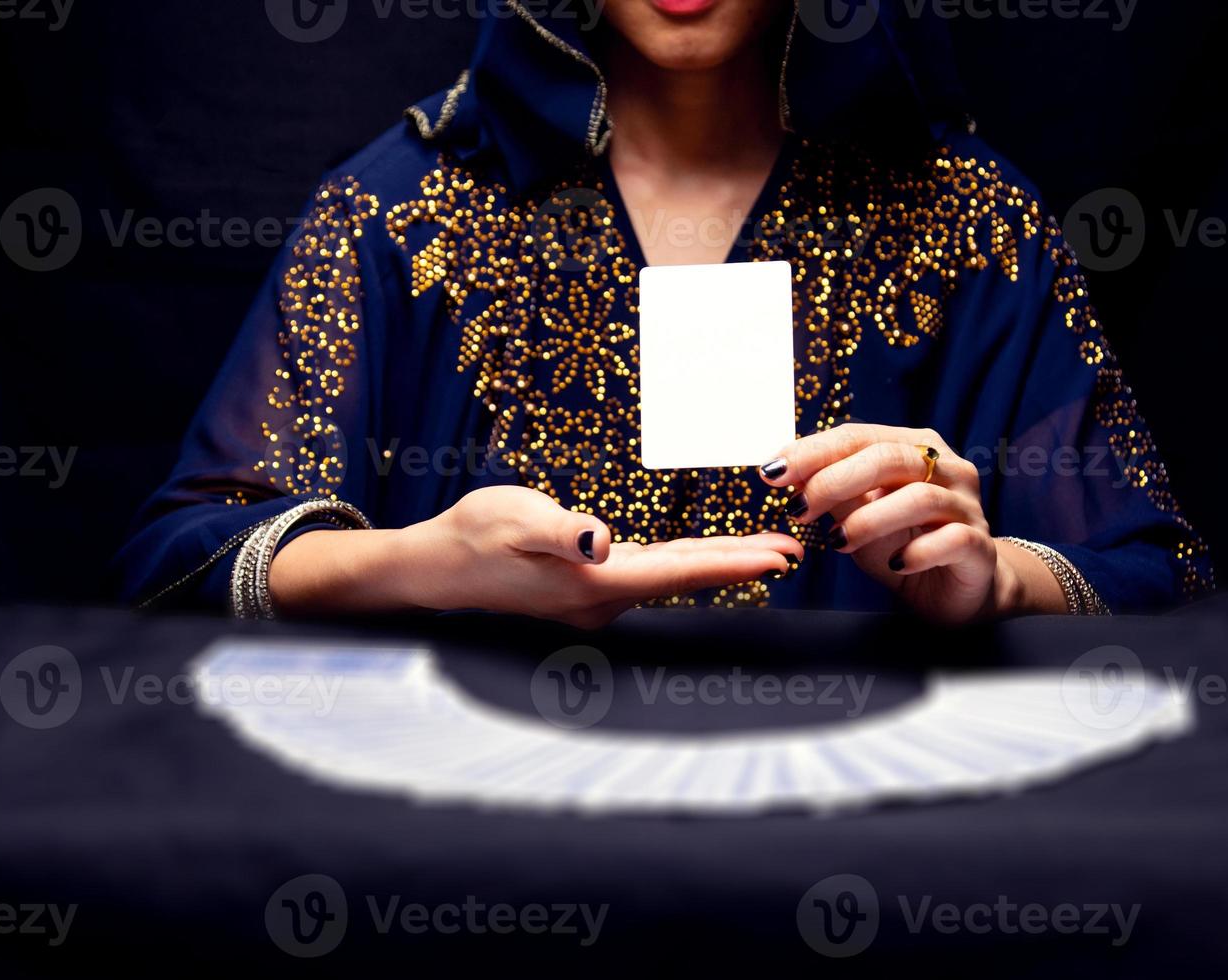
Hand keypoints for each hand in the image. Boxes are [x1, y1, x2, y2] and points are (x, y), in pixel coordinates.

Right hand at [271, 485, 802, 628]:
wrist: (434, 567)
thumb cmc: (471, 536)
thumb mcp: (515, 518)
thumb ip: (562, 530)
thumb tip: (600, 540)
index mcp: (593, 582)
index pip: (680, 572)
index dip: (733, 564)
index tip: (778, 558)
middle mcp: (602, 598)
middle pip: (687, 579)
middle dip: (741, 565)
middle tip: (793, 552)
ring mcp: (595, 597)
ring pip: (672, 577)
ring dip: (717, 564)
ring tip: (764, 552)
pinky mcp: (586, 587)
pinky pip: (650, 574)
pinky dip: (685, 564)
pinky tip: (701, 556)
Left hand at [758, 424, 1059, 624]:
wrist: (956, 588)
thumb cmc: (903, 543)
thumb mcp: (857, 514)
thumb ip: (830, 491)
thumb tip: (782, 472)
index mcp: (914, 447)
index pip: (859, 436)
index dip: (813, 452)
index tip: (772, 473)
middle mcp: (947, 468)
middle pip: (888, 458)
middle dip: (834, 482)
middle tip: (799, 511)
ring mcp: (967, 506)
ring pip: (919, 498)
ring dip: (869, 520)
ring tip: (838, 542)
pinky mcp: (980, 547)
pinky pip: (952, 540)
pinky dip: (917, 552)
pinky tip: (895, 564)